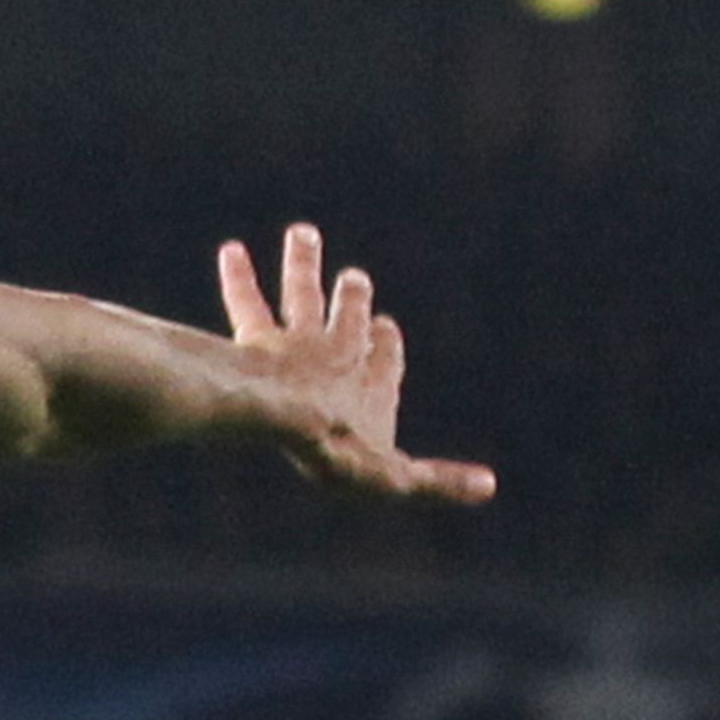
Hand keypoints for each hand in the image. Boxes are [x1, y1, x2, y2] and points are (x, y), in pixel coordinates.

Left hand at [216, 224, 491, 504]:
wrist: (292, 423)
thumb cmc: (346, 455)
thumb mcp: (397, 477)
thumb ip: (439, 481)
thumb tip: (489, 486)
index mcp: (373, 385)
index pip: (384, 362)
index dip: (384, 348)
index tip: (384, 326)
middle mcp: (338, 354)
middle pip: (346, 320)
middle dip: (352, 300)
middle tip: (353, 277)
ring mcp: (297, 343)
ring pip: (302, 295)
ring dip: (303, 264)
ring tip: (301, 233)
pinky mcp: (258, 339)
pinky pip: (247, 300)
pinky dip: (240, 277)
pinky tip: (230, 251)